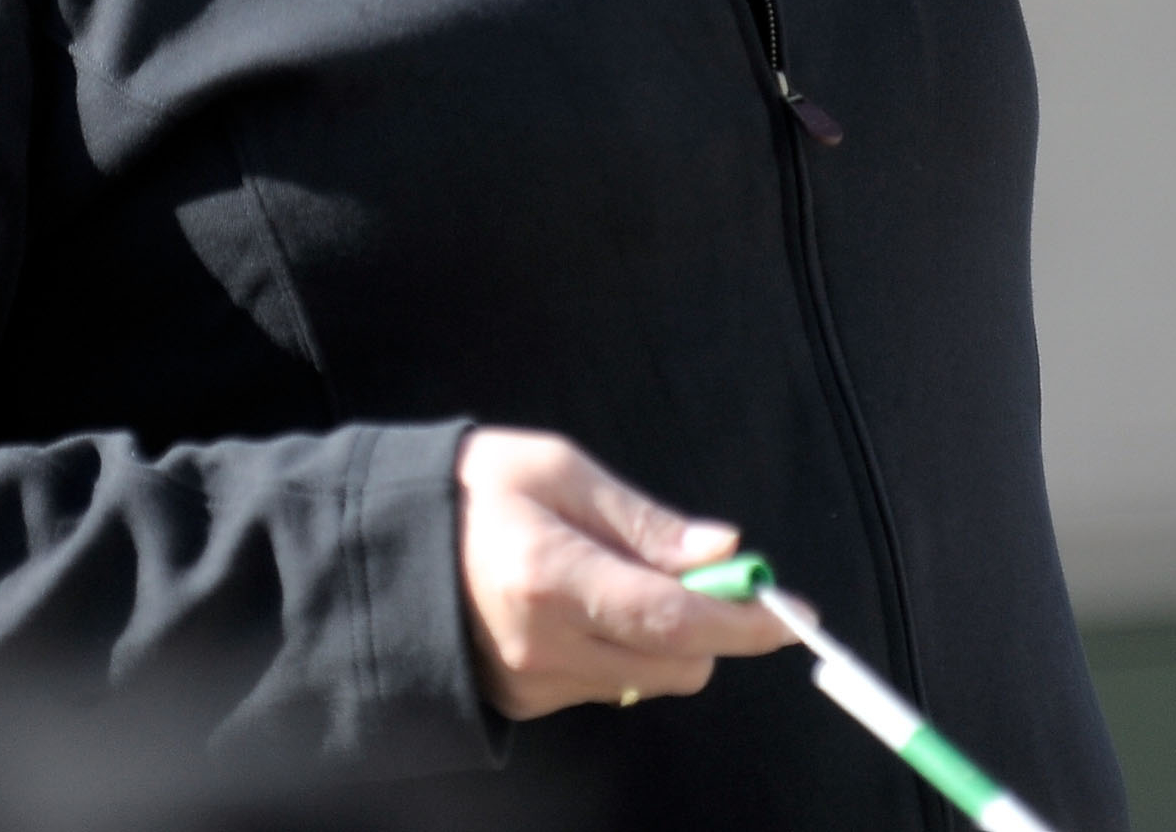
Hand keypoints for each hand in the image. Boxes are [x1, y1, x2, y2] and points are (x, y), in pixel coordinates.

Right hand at [456, 427, 794, 719]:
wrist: (381, 545)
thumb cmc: (470, 489)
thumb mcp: (557, 470)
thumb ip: (643, 519)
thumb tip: (723, 549)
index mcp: (552, 577)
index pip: (673, 618)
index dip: (744, 619)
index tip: (794, 612)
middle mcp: (543, 646)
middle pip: (677, 665)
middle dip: (712, 626)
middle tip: (705, 570)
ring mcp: (532, 684)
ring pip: (648, 680)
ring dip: (667, 638)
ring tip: (624, 576)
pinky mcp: (524, 704)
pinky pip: (608, 685)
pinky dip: (623, 650)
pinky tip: (588, 604)